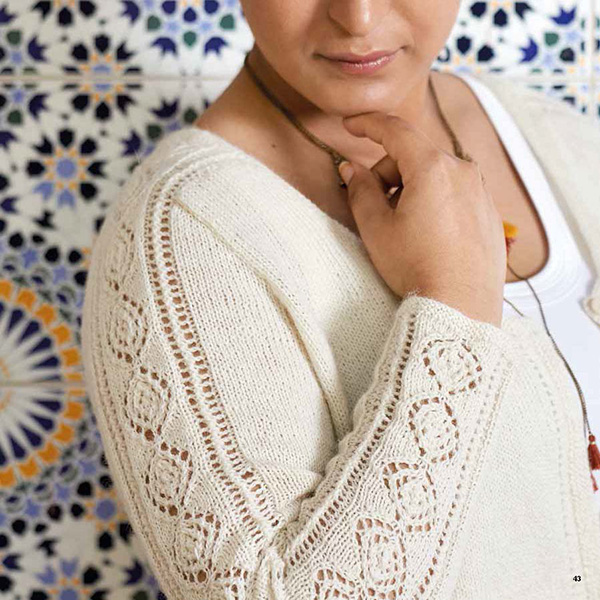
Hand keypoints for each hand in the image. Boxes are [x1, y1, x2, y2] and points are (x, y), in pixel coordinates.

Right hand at [339, 112, 505, 326]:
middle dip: (388, 174)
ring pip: (435, 174)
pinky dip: (434, 200)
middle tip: (376, 209)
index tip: (350, 126)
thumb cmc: (416, 266)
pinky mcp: (489, 212)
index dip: (368, 124)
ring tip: (403, 228)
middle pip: (414, 156)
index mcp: (432, 168)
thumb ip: (360, 189)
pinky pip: (454, 192)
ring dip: (411, 189)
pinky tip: (427, 234)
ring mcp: (480, 191)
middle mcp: (463, 170)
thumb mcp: (376, 228)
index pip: (395, 131)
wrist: (461, 305)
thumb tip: (352, 168)